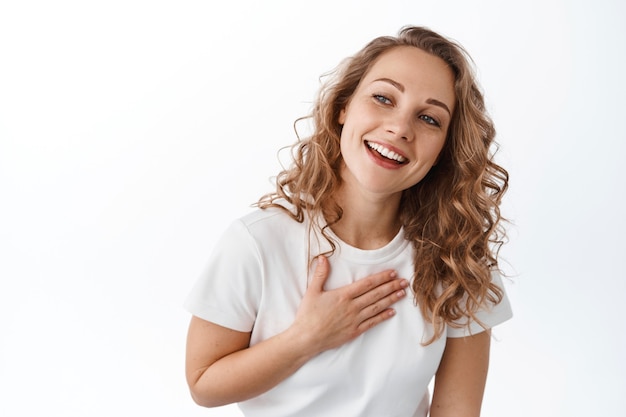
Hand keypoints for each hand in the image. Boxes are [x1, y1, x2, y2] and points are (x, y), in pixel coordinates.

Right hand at [290, 255, 408, 353]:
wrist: (306, 338)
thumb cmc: (308, 315)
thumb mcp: (312, 291)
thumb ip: (320, 274)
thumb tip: (323, 257)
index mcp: (343, 295)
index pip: (367, 283)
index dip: (381, 277)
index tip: (393, 273)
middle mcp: (352, 306)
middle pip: (376, 294)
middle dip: (391, 286)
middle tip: (405, 282)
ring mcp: (355, 320)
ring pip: (377, 307)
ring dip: (391, 299)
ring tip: (402, 293)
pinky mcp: (354, 331)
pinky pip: (372, 323)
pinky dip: (383, 317)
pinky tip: (392, 312)